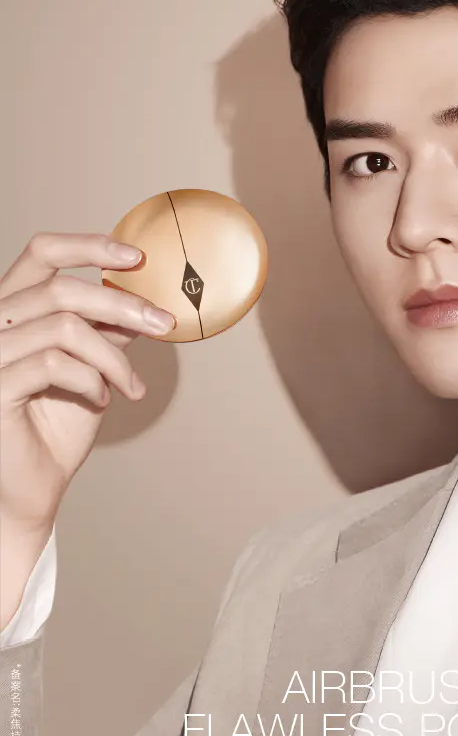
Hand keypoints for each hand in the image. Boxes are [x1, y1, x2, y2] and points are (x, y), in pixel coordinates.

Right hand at [0, 232, 175, 533]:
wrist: (31, 490)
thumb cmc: (55, 428)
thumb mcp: (91, 365)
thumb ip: (105, 329)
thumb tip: (143, 297)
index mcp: (12, 309)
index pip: (41, 252)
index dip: (89, 245)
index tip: (138, 258)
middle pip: (61, 288)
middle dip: (122, 304)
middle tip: (163, 324)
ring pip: (64, 327)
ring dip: (112, 356)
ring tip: (130, 385)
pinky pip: (54, 364)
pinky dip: (92, 379)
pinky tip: (102, 399)